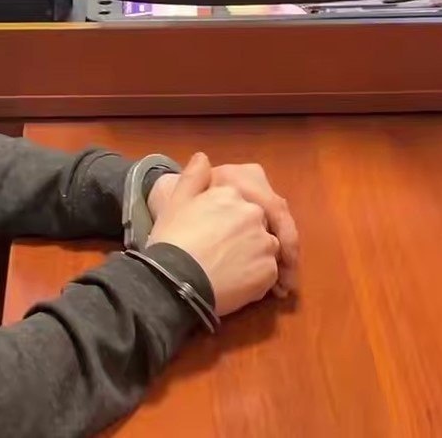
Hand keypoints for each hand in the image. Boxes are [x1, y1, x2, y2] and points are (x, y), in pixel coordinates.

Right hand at [148, 153, 280, 316]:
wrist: (177, 279)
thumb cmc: (172, 240)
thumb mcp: (176, 202)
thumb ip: (193, 177)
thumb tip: (203, 157)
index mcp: (232, 193)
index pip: (239, 205)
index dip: (227, 223)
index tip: (213, 236)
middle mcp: (254, 213)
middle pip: (256, 225)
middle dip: (244, 239)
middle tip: (220, 256)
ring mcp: (265, 242)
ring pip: (265, 249)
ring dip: (252, 258)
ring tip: (228, 272)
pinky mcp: (269, 270)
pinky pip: (268, 274)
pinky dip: (256, 279)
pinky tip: (235, 284)